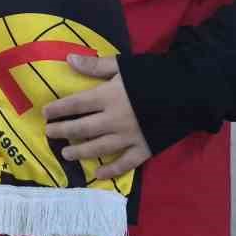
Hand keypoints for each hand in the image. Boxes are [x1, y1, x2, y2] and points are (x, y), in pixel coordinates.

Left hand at [41, 54, 150, 180]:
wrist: (189, 91)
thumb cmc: (154, 75)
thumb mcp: (123, 66)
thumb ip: (95, 66)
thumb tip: (69, 60)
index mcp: (108, 97)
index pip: (75, 104)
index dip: (58, 109)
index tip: (45, 113)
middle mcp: (114, 120)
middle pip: (82, 128)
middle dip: (63, 130)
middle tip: (49, 133)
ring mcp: (129, 137)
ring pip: (99, 148)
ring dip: (80, 151)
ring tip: (66, 153)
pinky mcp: (145, 149)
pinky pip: (125, 163)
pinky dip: (111, 171)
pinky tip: (99, 174)